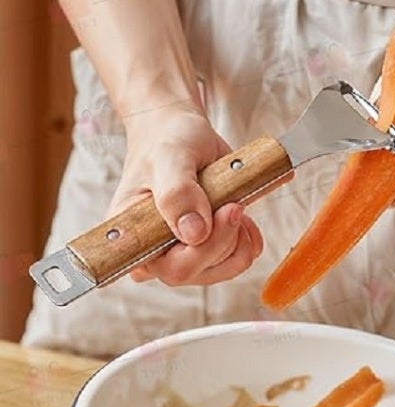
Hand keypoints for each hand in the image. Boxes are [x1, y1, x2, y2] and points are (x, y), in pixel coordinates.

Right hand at [109, 105, 262, 284]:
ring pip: (222, 269)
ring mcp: (182, 255)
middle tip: (231, 203)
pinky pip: (239, 261)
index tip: (216, 216)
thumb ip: (177, 193)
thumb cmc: (166, 142)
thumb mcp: (170, 157)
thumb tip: (194, 234)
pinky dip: (249, 239)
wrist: (182, 134)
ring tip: (232, 203)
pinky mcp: (207, 251)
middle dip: (223, 238)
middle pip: (196, 272)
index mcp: (133, 237)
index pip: (165, 268)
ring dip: (238, 237)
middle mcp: (155, 254)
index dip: (198, 252)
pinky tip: (241, 215)